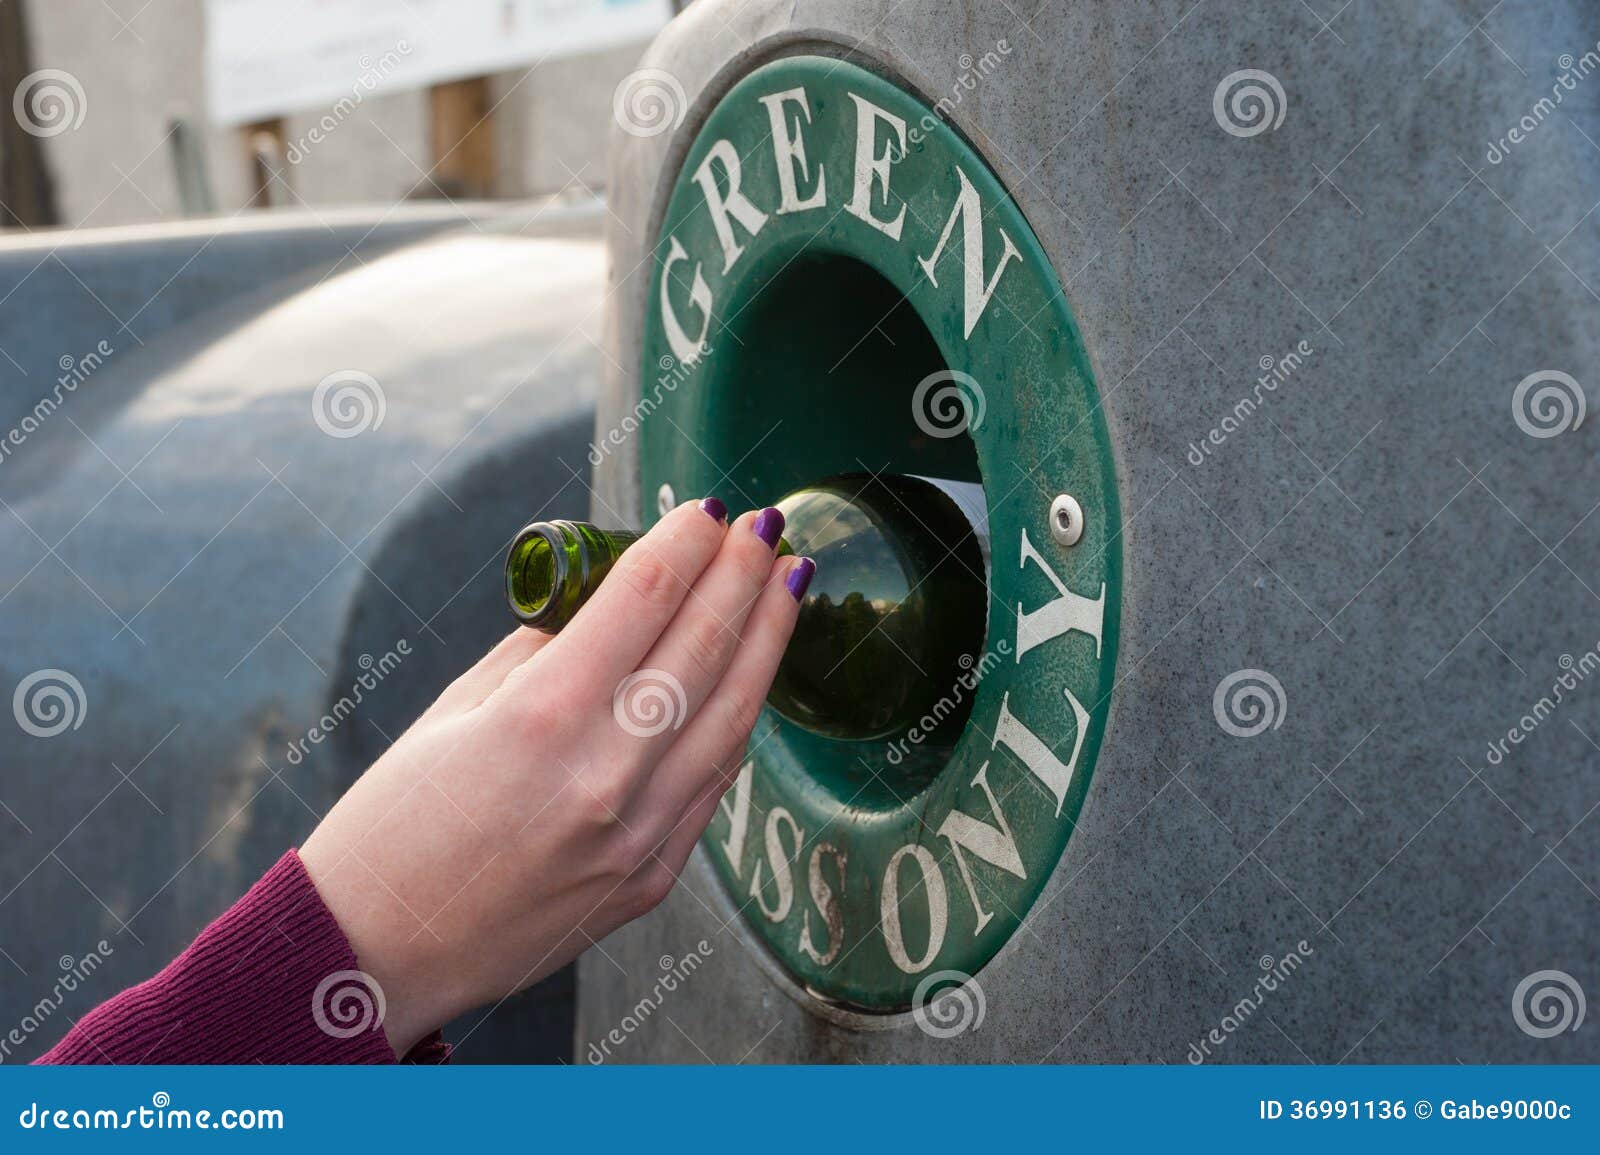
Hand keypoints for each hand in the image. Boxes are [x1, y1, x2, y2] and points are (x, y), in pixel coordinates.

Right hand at [298, 499, 809, 1055]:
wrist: (379, 954)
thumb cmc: (396, 825)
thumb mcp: (456, 711)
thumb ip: (543, 651)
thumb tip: (606, 606)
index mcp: (543, 717)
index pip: (645, 598)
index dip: (685, 542)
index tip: (709, 510)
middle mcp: (604, 773)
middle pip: (704, 646)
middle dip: (743, 575)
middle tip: (766, 529)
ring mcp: (639, 833)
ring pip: (733, 715)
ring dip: (767, 641)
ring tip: (787, 586)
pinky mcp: (653, 878)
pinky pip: (715, 781)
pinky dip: (738, 718)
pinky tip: (752, 676)